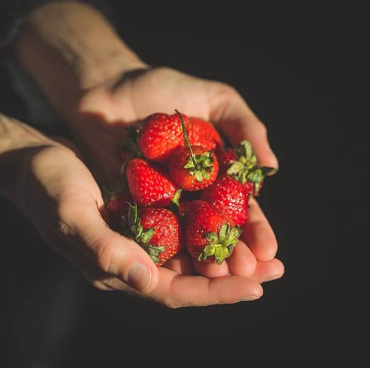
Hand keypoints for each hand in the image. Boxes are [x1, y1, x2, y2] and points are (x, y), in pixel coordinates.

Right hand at [6, 138, 281, 307]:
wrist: (36, 163)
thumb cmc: (47, 187)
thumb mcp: (72, 215)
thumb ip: (106, 250)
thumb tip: (150, 284)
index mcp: (119, 269)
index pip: (176, 292)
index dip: (216, 292)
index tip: (255, 286)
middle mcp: (135, 259)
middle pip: (194, 276)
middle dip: (235, 275)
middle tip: (275, 267)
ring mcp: (141, 238)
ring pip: (194, 253)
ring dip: (229, 251)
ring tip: (264, 247)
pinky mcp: (145, 214)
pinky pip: (185, 226)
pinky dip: (210, 226)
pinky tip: (234, 217)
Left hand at [71, 67, 281, 278]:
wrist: (110, 88)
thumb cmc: (163, 88)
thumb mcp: (216, 98)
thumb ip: (246, 127)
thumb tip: (272, 168)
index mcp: (215, 174)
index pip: (240, 208)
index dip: (255, 230)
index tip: (269, 252)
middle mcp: (191, 194)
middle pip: (215, 231)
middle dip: (232, 254)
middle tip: (246, 274)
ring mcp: (161, 203)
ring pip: (185, 238)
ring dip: (200, 260)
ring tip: (215, 277)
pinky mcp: (129, 206)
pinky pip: (146, 231)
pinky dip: (160, 249)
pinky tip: (174, 269)